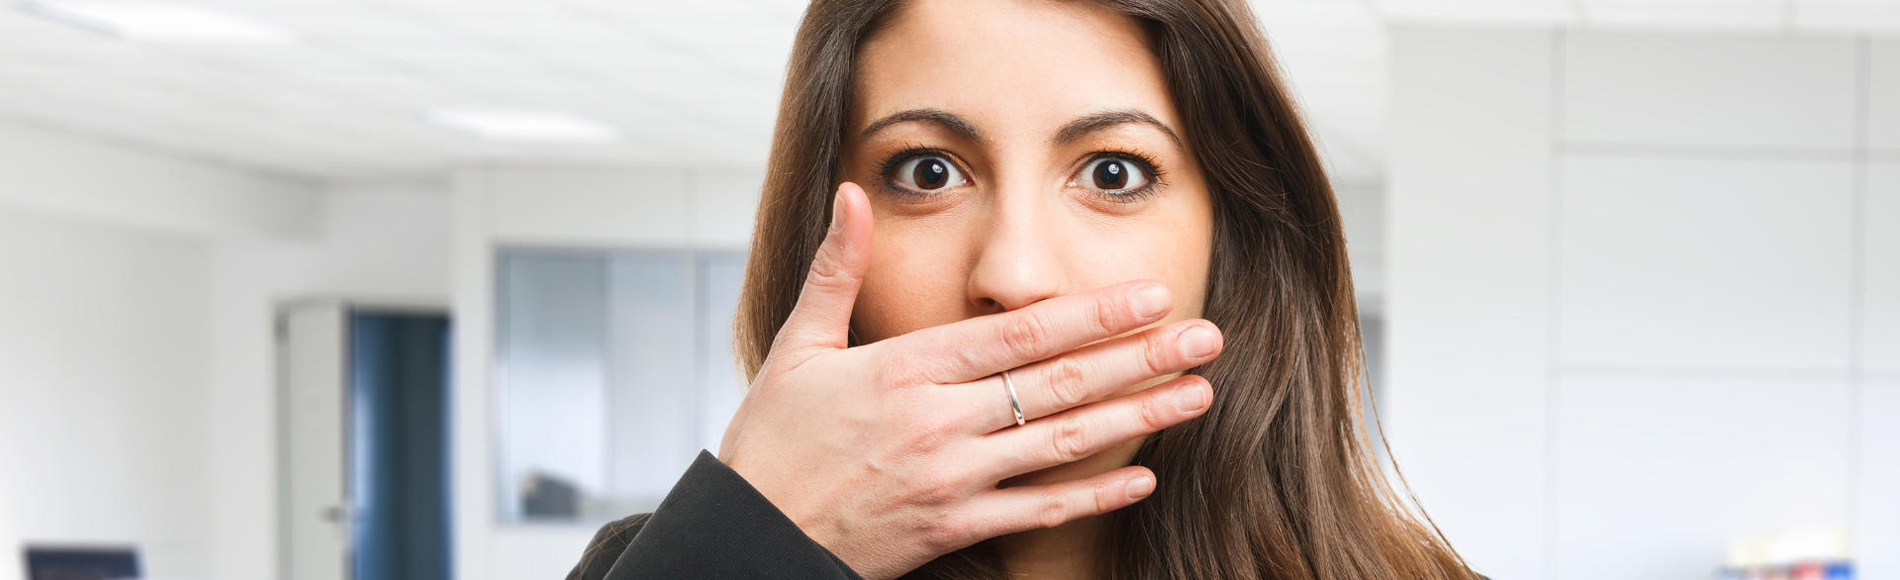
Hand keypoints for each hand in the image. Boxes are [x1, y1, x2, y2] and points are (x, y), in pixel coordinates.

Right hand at [717, 181, 1222, 579]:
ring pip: (1062, 443)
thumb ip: (837, 269)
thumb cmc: (772, 442)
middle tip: (1206, 335)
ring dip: (1137, 418)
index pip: (1018, 334)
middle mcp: (939, 422)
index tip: (1149, 296)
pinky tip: (1142, 478)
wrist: (750, 538)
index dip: (1092, 314)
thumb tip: (853, 194)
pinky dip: (1092, 496)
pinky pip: (1037, 510)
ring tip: (1196, 394)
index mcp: (906, 369)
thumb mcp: (797, 347)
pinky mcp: (953, 528)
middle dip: (1141, 357)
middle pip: (1059, 383)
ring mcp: (951, 478)